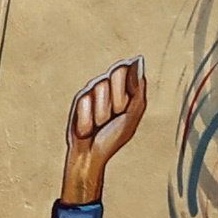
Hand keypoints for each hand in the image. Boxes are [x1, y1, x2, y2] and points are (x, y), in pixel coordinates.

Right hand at [59, 62, 144, 206]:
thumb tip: (138, 65)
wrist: (93, 152)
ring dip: (104, 110)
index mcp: (125, 89)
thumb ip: (137, 90)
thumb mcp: (133, 114)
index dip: (129, 83)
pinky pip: (86, 100)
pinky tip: (88, 126)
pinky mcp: (79, 99)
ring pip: (102, 87)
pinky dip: (89, 117)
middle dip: (119, 96)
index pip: (128, 69)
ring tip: (101, 123)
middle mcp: (108, 86)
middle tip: (117, 113)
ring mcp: (93, 91)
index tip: (128, 103)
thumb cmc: (115, 135)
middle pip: (116, 73)